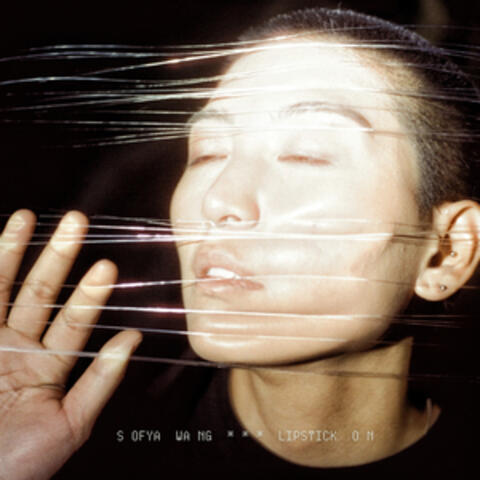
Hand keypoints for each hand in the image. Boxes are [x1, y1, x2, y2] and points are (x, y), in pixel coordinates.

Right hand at [0, 210, 141, 479]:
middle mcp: (18, 347)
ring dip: (11, 252)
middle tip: (77, 221)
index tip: (106, 266)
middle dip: (57, 256)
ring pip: (2, 289)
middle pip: (40, 292)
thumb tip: (133, 340)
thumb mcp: (70, 424)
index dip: (89, 294)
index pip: (74, 320)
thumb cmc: (20, 464)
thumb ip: (100, 381)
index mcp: (48, 364)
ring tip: (28, 218)